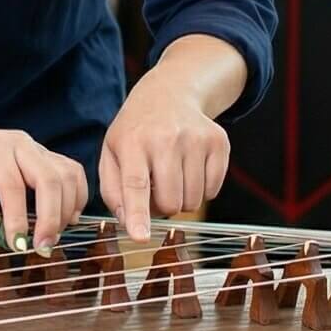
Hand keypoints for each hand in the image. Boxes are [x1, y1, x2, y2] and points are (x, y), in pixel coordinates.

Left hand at [0, 120, 88, 253]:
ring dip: (66, 210)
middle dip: (51, 217)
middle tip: (43, 248)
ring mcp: (37, 147)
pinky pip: (72, 173)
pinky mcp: (48, 156)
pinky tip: (67, 219)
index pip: (12, 185)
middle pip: (49, 178)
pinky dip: (76, 197)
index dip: (17, 218)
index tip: (17, 246)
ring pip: (67, 175)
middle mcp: (21, 143)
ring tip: (50, 237)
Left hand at [100, 80, 228, 241]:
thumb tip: (128, 224)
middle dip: (162, 206)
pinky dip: (201, 189)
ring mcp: (195, 138)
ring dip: (181, 198)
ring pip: (193, 200)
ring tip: (171, 175)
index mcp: (132, 141)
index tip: (140, 236)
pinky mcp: (218, 142)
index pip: (135, 184)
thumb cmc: (136, 132)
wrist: (170, 94)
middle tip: (156, 186)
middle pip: (170, 202)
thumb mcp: (112, 153)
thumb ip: (113, 191)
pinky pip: (213, 191)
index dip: (138, 213)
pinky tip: (189, 167)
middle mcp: (166, 138)